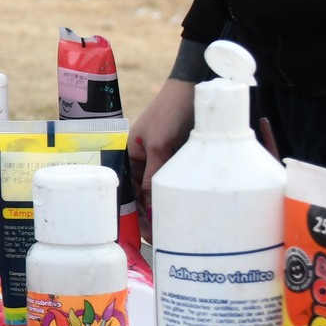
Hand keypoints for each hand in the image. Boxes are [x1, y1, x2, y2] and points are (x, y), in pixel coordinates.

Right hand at [130, 77, 196, 238]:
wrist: (197, 85)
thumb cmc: (171, 110)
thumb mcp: (160, 145)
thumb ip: (155, 177)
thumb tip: (153, 210)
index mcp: (129, 157)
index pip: (128, 194)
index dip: (134, 216)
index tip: (145, 237)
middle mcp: (145, 161)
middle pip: (145, 197)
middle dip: (151, 217)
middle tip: (162, 240)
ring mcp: (165, 160)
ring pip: (164, 191)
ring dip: (168, 208)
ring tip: (175, 230)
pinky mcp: (184, 158)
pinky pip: (180, 182)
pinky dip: (183, 196)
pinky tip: (189, 209)